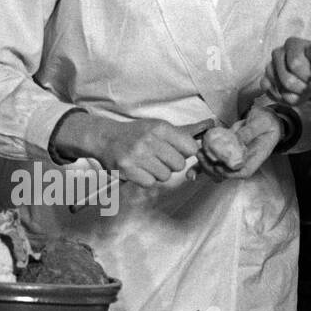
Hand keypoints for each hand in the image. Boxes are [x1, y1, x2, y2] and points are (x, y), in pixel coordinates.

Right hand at [55, 112, 201, 186]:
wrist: (105, 138)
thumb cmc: (135, 133)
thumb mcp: (156, 126)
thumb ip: (180, 134)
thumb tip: (204, 136)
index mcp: (159, 127)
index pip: (190, 147)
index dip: (185, 153)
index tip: (177, 152)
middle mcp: (149, 140)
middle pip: (179, 165)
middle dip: (172, 165)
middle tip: (159, 159)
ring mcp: (137, 155)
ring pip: (165, 176)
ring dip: (158, 173)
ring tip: (147, 164)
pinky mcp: (128, 170)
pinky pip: (150, 183)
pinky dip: (146, 179)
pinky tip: (139, 170)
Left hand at [197, 107, 284, 181]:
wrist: (264, 119)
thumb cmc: (266, 122)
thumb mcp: (260, 124)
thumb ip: (249, 132)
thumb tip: (237, 139)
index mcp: (255, 159)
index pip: (242, 172)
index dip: (229, 173)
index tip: (218, 167)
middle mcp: (243, 162)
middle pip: (227, 173)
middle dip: (212, 168)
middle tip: (203, 155)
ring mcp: (233, 158)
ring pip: (217, 169)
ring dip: (205, 165)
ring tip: (199, 153)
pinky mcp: (225, 152)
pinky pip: (213, 159)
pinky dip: (203, 161)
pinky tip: (197, 158)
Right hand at [266, 36, 310, 106]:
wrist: (308, 68)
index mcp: (292, 44)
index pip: (295, 64)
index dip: (307, 76)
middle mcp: (278, 53)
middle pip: (287, 80)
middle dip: (302, 89)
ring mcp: (269, 67)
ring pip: (280, 90)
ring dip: (295, 96)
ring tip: (305, 93)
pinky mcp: (264, 80)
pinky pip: (271, 94)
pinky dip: (283, 99)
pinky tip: (293, 95)